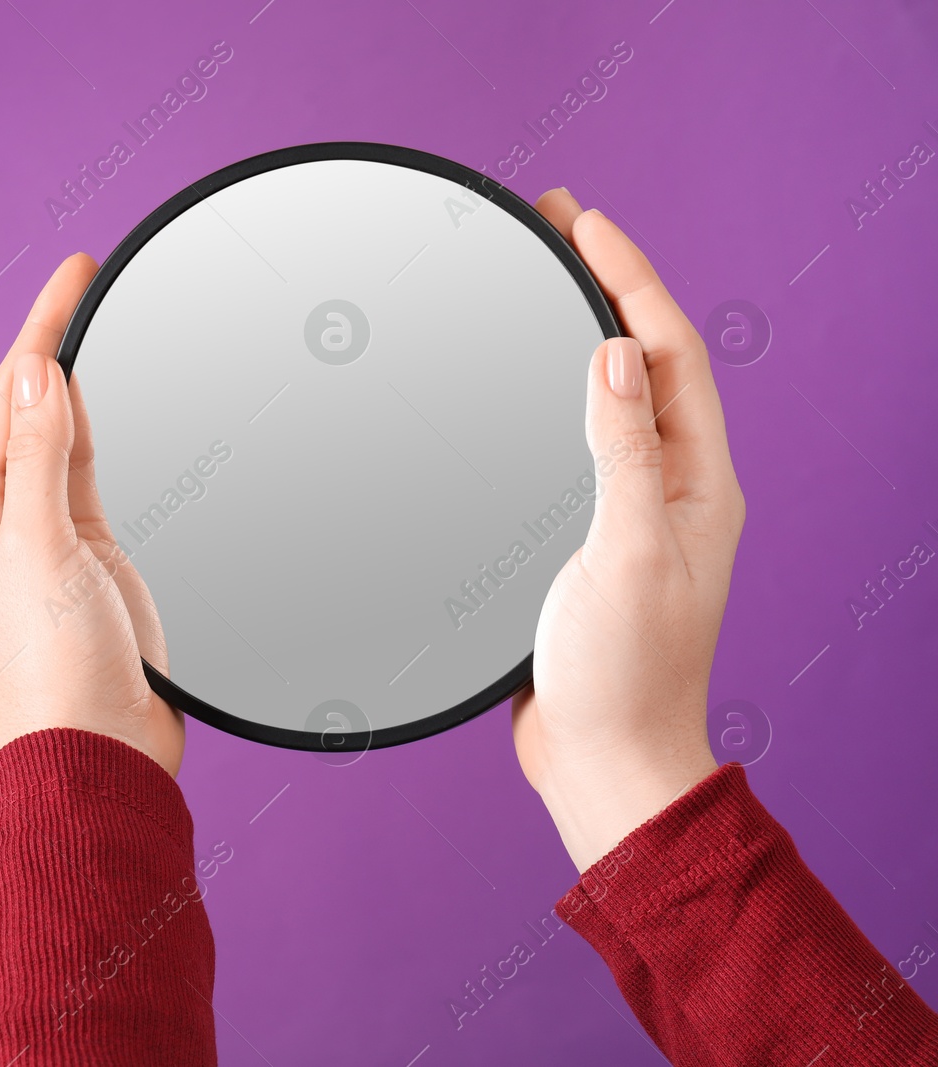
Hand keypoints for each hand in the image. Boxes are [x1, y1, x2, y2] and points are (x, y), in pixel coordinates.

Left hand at [0, 253, 184, 775]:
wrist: (101, 753)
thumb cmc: (55, 672)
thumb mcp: (43, 552)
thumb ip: (40, 460)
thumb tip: (32, 374)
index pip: (6, 401)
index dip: (39, 331)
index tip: (73, 272)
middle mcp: (10, 521)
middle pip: (32, 411)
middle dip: (54, 344)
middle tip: (87, 279)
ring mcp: (54, 539)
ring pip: (65, 438)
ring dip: (78, 381)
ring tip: (97, 321)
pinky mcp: (97, 559)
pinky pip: (96, 474)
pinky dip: (106, 429)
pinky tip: (116, 402)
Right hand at [513, 190, 744, 871]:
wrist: (602, 761)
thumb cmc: (623, 673)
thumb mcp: (625, 553)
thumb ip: (623, 452)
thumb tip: (616, 353)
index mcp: (698, 483)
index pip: (671, 351)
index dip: (630, 279)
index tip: (583, 223)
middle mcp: (672, 486)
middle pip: (645, 358)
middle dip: (605, 286)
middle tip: (555, 227)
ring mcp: (631, 510)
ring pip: (611, 395)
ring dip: (579, 331)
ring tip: (538, 280)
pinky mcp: (589, 536)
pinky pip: (577, 441)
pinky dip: (548, 394)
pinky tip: (515, 385)